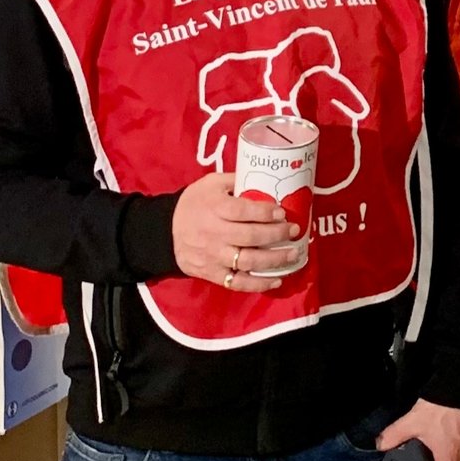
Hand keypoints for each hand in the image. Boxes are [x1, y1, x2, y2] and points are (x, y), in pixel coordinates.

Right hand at [170, 171, 306, 292]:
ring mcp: (212, 256)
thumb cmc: (194, 203)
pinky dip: (258, 285)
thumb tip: (266, 176)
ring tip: (294, 253)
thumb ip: (236, 180)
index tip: (282, 212)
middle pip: (250, 237)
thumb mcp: (210, 184)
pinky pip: (237, 283)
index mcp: (213, 208)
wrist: (165, 230)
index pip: (242, 211)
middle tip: (294, 230)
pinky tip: (277, 280)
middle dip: (277, 234)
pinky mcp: (211, 273)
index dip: (265, 212)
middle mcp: (213, 233)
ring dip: (275, 259)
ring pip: (248, 261)